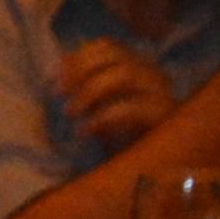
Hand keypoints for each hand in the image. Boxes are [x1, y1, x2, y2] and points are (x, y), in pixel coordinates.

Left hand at [58, 38, 179, 149]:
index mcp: (136, 70)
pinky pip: (133, 108)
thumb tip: (61, 63)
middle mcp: (152, 77)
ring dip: (90, 90)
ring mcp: (162, 95)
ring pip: (126, 74)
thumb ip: (83, 85)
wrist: (147, 171)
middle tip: (59, 93)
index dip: (77, 57)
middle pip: (116, 55)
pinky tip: (84, 131)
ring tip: (71, 112)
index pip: (108, 47)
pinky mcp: (165, 119)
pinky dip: (102, 117)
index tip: (53, 78)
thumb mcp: (96, 110)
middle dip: (81, 70)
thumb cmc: (120, 141)